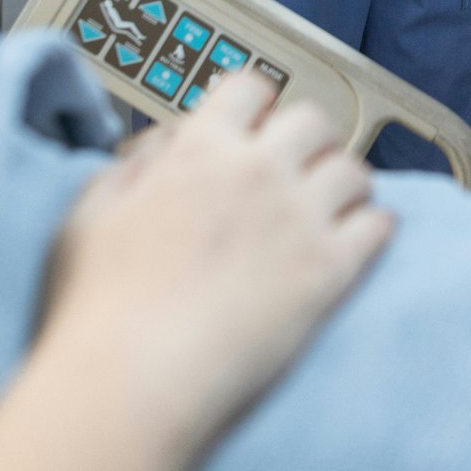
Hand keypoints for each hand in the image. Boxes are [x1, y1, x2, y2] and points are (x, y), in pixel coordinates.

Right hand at [39, 76, 392, 449]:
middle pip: (314, 121)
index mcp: (200, 149)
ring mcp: (301, 218)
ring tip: (327, 212)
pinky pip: (379, 226)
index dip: (254, 107)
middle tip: (294, 174)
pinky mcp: (331, 272)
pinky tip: (356, 245)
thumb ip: (134, 167)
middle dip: (306, 142)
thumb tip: (167, 147)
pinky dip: (373, 229)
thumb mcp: (91, 213)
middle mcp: (259, 170)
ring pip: (354, 170)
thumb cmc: (96, 306)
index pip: (251, 87)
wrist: (131, 382)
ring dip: (342, 186)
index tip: (252, 131)